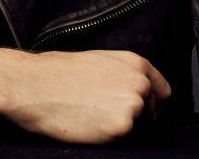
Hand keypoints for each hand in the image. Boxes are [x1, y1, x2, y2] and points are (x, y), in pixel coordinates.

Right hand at [5, 49, 170, 142]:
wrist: (37, 85)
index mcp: (135, 63)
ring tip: (93, 114)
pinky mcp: (122, 127)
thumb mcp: (101, 60)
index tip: (144, 108)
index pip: (161, 90)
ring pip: (136, 126)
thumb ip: (124, 73)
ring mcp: (133, 105)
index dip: (151, 100)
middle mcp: (140, 82)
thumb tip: (137, 89)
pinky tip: (89, 123)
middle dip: (133, 114)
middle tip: (104, 110)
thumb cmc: (61, 71)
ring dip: (120, 125)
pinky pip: (121, 138)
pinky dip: (107, 136)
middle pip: (151, 110)